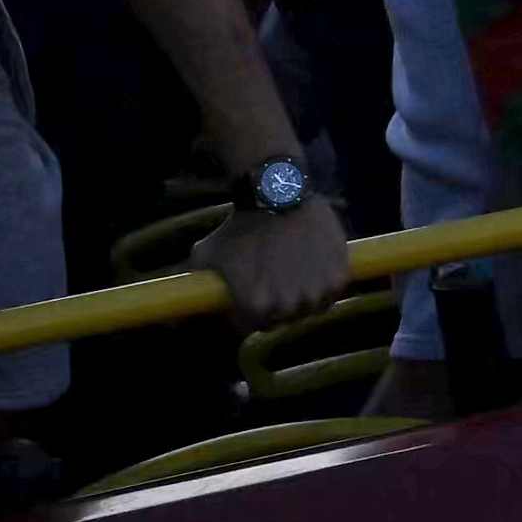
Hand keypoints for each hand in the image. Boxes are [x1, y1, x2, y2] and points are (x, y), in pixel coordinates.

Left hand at [199, 180, 353, 329]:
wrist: (278, 194)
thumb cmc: (240, 225)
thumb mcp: (206, 254)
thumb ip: (196, 281)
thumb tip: (183, 299)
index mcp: (255, 307)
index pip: (253, 326)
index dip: (249, 313)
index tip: (251, 298)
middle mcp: (287, 306)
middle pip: (283, 320)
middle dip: (277, 307)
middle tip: (275, 284)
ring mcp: (315, 293)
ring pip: (311, 309)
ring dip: (304, 298)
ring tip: (296, 276)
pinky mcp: (338, 278)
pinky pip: (333, 294)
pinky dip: (326, 286)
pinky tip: (315, 268)